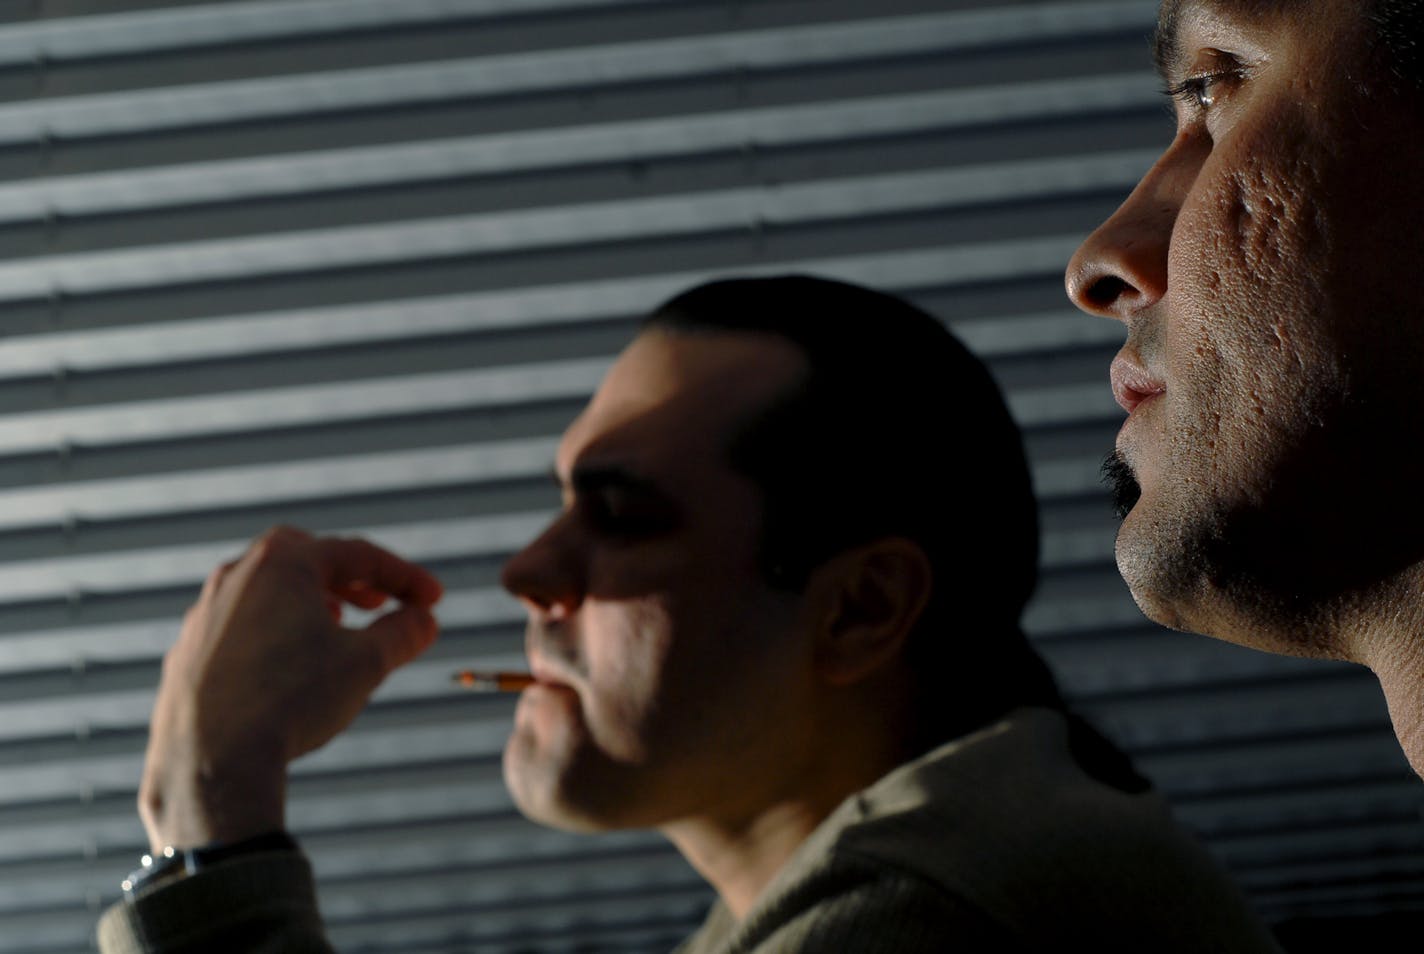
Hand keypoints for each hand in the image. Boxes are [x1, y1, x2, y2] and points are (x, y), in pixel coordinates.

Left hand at [137, 526, 442, 851]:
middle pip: (303, 560)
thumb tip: (424, 621)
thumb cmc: (293, 701)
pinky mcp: (186, 655)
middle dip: (348, 579)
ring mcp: (203, 615)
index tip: (433, 601)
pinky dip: (270, 636)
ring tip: (332, 630)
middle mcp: (235, 576)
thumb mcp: (367, 663)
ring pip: (265, 594)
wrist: (212, 760)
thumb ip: (403, 633)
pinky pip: (237, 631)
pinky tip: (285, 669)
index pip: (358, 555)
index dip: (405, 576)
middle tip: (376, 602)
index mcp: (282, 563)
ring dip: (306, 605)